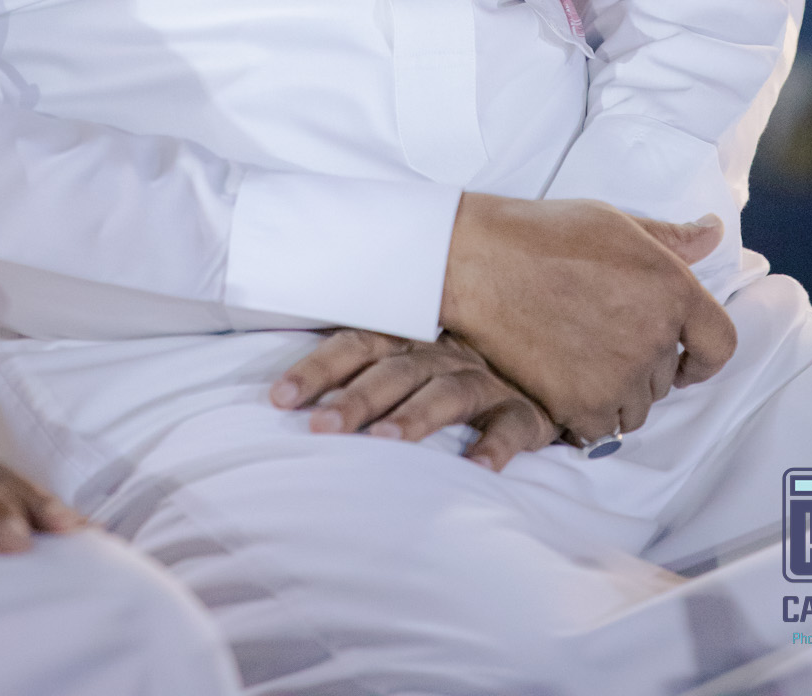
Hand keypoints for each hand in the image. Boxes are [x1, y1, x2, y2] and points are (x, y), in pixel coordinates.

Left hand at [271, 327, 557, 468]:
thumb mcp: (405, 366)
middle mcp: (442, 354)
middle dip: (357, 398)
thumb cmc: (447, 376)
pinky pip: (510, 426)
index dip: (318, 369)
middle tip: (322, 428)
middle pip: (395, 371)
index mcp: (407, 342)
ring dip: (416, 416)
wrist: (533, 372)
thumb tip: (278, 401)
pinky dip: (494, 446)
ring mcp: (485, 380)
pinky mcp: (524, 412)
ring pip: (448, 393)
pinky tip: (477, 468)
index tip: (279, 399)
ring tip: (386, 443)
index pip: (356, 345)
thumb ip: (357, 376)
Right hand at [440, 196, 736, 444]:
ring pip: (636, 408)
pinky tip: (562, 382)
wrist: (479, 261)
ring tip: (578, 358)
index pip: (719, 345)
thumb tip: (713, 232)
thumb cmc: (545, 235)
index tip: (684, 361)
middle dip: (641, 365)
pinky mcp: (582, 403)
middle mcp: (654, 336)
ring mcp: (619, 375)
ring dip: (616, 394)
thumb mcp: (615, 223)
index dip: (702, 357)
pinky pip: (601, 428)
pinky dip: (585, 413)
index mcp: (672, 288)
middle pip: (667, 378)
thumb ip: (670, 238)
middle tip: (598, 337)